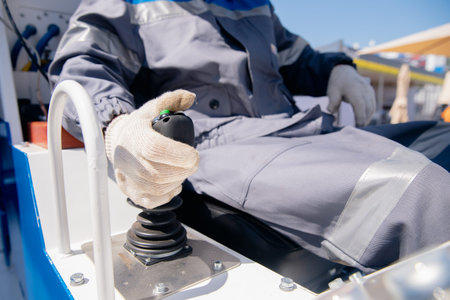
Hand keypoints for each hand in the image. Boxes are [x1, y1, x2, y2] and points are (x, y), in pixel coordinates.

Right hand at [105, 90, 198, 208]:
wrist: (118, 142)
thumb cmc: (140, 126)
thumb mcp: (153, 108)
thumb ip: (173, 100)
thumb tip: (191, 97)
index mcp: (134, 136)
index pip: (155, 149)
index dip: (179, 154)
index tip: (194, 155)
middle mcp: (127, 159)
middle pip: (158, 174)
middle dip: (183, 170)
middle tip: (191, 163)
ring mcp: (126, 177)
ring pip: (156, 188)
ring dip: (176, 181)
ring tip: (182, 171)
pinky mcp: (129, 191)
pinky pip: (150, 201)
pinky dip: (167, 195)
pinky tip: (173, 184)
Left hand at [327, 65, 375, 125]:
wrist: (344, 71)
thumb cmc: (337, 83)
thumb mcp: (332, 91)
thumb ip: (332, 102)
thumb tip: (332, 113)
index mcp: (355, 90)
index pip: (360, 106)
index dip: (360, 117)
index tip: (357, 127)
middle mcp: (364, 90)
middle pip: (368, 108)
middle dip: (364, 120)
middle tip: (358, 130)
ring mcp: (369, 90)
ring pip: (372, 107)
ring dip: (368, 117)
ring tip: (360, 126)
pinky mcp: (371, 92)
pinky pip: (373, 104)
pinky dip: (369, 113)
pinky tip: (363, 119)